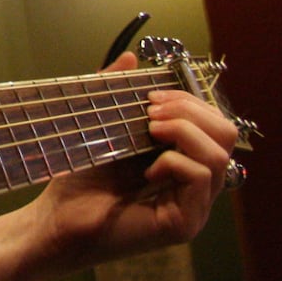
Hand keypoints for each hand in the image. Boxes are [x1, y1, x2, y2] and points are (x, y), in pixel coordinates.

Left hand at [27, 52, 239, 273]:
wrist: (55, 219)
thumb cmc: (78, 179)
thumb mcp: (102, 128)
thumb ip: (116, 93)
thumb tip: (131, 57)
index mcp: (184, 161)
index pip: (214, 123)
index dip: (188, 101)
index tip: (149, 95)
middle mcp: (196, 185)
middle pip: (226, 135)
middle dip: (190, 111)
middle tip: (150, 111)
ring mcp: (194, 207)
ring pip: (219, 155)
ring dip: (183, 131)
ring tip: (148, 131)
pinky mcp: (184, 224)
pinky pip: (200, 178)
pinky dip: (173, 161)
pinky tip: (146, 167)